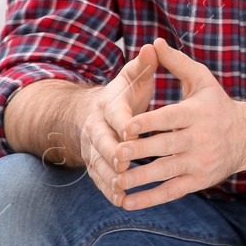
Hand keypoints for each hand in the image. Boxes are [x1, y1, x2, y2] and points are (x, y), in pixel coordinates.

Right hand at [76, 43, 159, 207]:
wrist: (99, 111)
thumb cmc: (127, 93)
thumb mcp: (134, 76)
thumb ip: (144, 65)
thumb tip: (153, 46)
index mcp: (108, 104)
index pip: (115, 114)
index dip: (123, 121)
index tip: (133, 129)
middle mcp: (95, 126)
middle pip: (101, 141)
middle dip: (112, 152)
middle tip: (124, 163)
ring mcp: (92, 147)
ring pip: (98, 163)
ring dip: (108, 175)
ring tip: (122, 187)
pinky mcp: (94, 162)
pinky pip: (98, 178)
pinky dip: (107, 189)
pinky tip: (121, 200)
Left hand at [111, 37, 245, 208]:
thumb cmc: (217, 106)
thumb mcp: (202, 81)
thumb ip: (177, 63)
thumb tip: (154, 42)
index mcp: (198, 113)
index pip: (170, 117)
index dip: (148, 122)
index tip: (126, 127)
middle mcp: (200, 138)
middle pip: (166, 146)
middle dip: (140, 150)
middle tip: (116, 153)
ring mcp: (200, 161)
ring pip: (166, 171)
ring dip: (140, 177)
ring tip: (116, 180)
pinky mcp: (199, 180)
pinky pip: (172, 191)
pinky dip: (150, 199)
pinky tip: (127, 202)